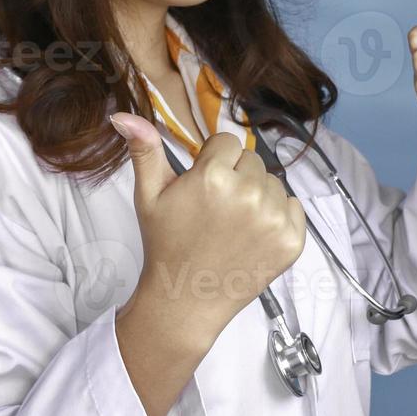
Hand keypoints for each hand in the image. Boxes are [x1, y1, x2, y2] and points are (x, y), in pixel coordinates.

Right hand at [108, 113, 306, 347]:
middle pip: (251, 160)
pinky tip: (252, 235)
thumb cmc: (166, 244)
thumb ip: (143, 150)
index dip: (212, 162)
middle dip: (235, 177)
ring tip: (232, 224)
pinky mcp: (292, 241)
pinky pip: (293, 206)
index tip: (202, 188)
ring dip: (256, 196)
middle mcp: (248, 194)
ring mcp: (274, 219)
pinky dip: (277, 216)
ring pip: (272, 182)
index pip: (227, 142)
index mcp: (213, 177)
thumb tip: (123, 115)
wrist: (185, 300)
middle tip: (215, 209)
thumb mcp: (148, 196)